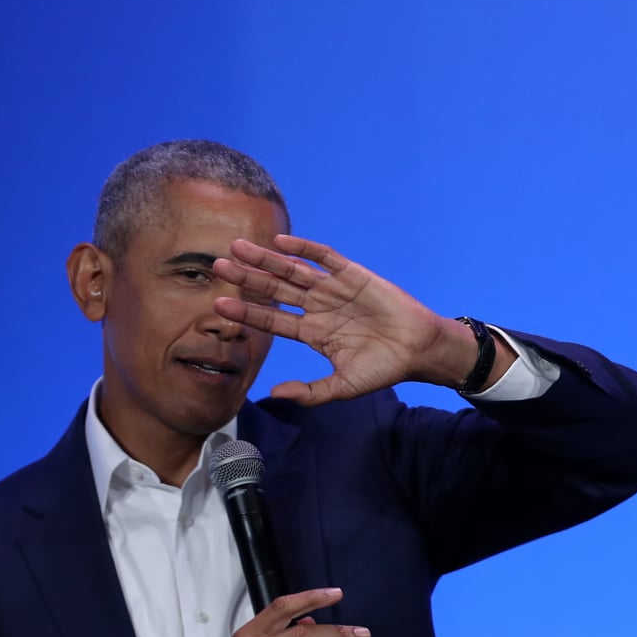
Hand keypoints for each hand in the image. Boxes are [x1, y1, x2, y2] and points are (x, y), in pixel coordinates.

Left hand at [213, 235, 498, 402]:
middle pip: (274, 290)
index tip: (218, 304)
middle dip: (246, 278)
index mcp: (312, 333)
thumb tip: (274, 394)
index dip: (246, 311)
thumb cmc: (384, 369)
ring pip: (292, 271)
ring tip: (237, 248)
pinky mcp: (353, 275)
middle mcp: (318, 308)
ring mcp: (334, 290)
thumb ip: (310, 392)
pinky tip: (280, 243)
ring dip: (265, 260)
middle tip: (216, 266)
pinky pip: (325, 258)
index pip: (271, 319)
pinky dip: (304, 250)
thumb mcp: (343, 387)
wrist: (419, 350)